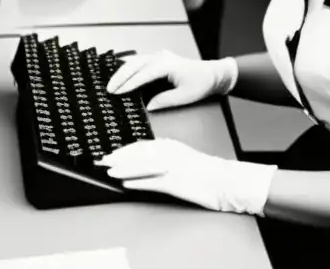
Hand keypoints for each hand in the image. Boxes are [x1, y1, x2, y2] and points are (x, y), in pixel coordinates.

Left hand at [97, 138, 275, 214]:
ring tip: (109, 170)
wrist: (226, 180)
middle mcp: (171, 153)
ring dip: (124, 168)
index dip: (124, 150)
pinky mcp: (176, 182)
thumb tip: (146, 159)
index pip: (143, 145)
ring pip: (143, 165)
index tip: (111, 153)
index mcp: (172, 145)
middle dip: (119, 156)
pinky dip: (138, 182)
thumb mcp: (184, 157)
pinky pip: (153, 182)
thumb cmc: (207, 171)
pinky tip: (126, 185)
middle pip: (139, 153)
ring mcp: (173, 167)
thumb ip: (166, 155)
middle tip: (103, 159)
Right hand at [106, 50, 237, 110]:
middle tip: (108, 89)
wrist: (213, 73)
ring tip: (110, 84)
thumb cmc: (202, 83)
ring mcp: (159, 56)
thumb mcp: (186, 96)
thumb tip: (149, 106)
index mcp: (167, 64)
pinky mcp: (159, 58)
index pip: (143, 74)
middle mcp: (161, 57)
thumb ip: (166, 100)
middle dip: (120, 77)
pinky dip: (128, 68)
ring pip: (135, 61)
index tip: (117, 92)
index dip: (129, 84)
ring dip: (122, 72)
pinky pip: (140, 62)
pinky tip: (121, 74)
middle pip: (135, 65)